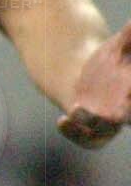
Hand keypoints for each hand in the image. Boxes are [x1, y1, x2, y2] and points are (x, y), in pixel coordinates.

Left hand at [59, 20, 130, 148]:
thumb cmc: (111, 59)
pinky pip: (88, 140)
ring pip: (106, 132)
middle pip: (127, 117)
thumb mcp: (121, 45)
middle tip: (115, 111)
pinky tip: (61, 121)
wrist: (88, 74)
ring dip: (93, 127)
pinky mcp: (88, 127)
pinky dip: (76, 135)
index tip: (128, 90)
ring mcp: (107, 121)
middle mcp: (126, 110)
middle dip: (124, 115)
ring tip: (77, 110)